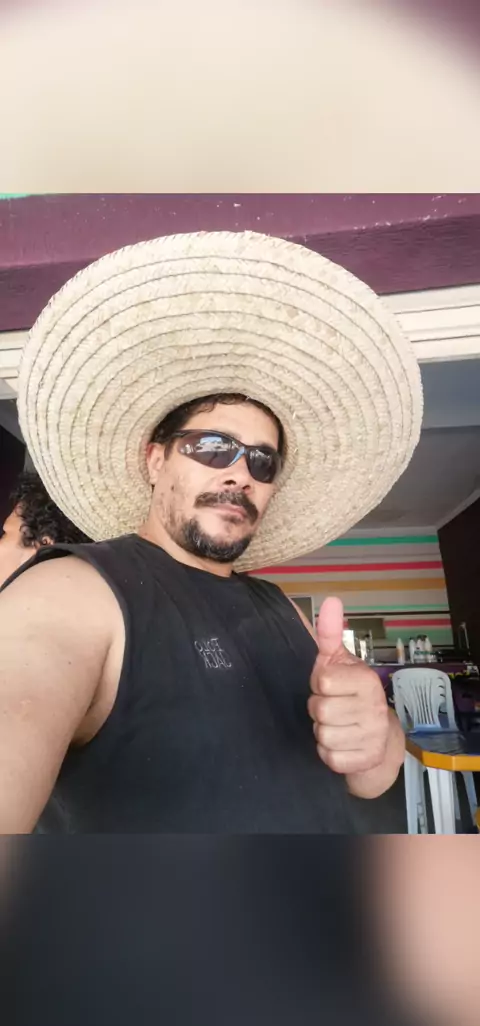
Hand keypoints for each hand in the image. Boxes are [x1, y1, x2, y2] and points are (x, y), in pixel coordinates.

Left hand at [307, 597, 389, 775]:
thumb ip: (330, 632)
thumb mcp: (338, 661)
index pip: (322, 682)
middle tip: (331, 708)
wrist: (378, 738)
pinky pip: (329, 757)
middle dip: (318, 710)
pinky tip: (340, 744)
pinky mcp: (366, 760)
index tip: (329, 687)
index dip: (319, 685)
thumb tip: (331, 599)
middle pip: (319, 710)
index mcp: (367, 680)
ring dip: (322, 732)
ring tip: (336, 725)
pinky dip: (327, 753)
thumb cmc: (349, 693)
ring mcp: (373, 736)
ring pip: (323, 735)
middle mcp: (375, 708)